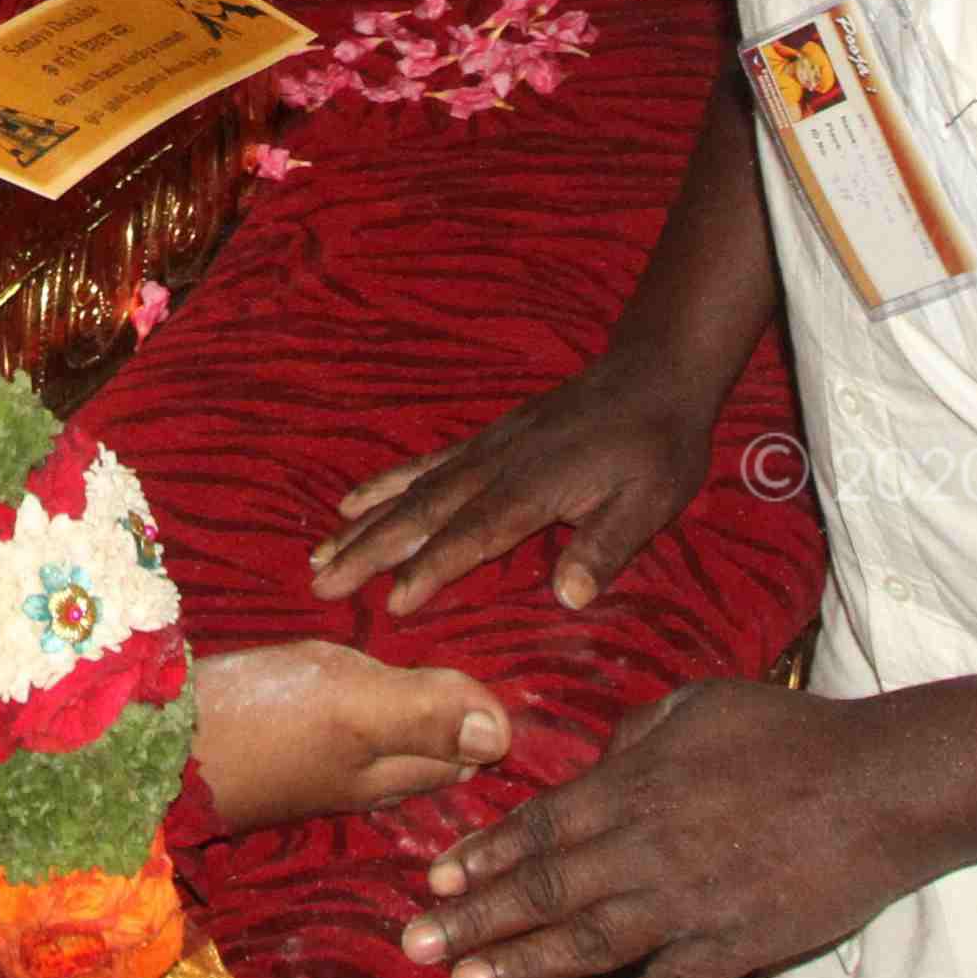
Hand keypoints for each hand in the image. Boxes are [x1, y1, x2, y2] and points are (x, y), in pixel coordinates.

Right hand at [311, 350, 719, 615]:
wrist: (651, 373)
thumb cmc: (657, 445)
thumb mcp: (651, 501)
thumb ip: (607, 547)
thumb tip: (569, 598)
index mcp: (534, 488)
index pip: (471, 536)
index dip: (431, 570)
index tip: (391, 604)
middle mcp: (495, 467)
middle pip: (421, 514)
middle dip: (369, 552)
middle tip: (321, 585)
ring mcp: (484, 449)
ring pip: (411, 491)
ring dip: (363, 525)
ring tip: (319, 554)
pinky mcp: (484, 440)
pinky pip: (423, 465)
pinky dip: (383, 484)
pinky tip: (354, 500)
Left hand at [400, 679, 928, 977]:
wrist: (880, 785)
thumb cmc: (792, 735)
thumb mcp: (699, 704)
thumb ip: (637, 733)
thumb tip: (597, 762)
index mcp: (634, 784)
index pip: (539, 826)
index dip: (482, 854)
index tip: (435, 875)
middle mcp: (645, 845)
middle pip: (542, 887)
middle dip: (472, 916)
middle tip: (415, 940)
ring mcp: (685, 902)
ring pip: (584, 941)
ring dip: (519, 965)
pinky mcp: (731, 946)